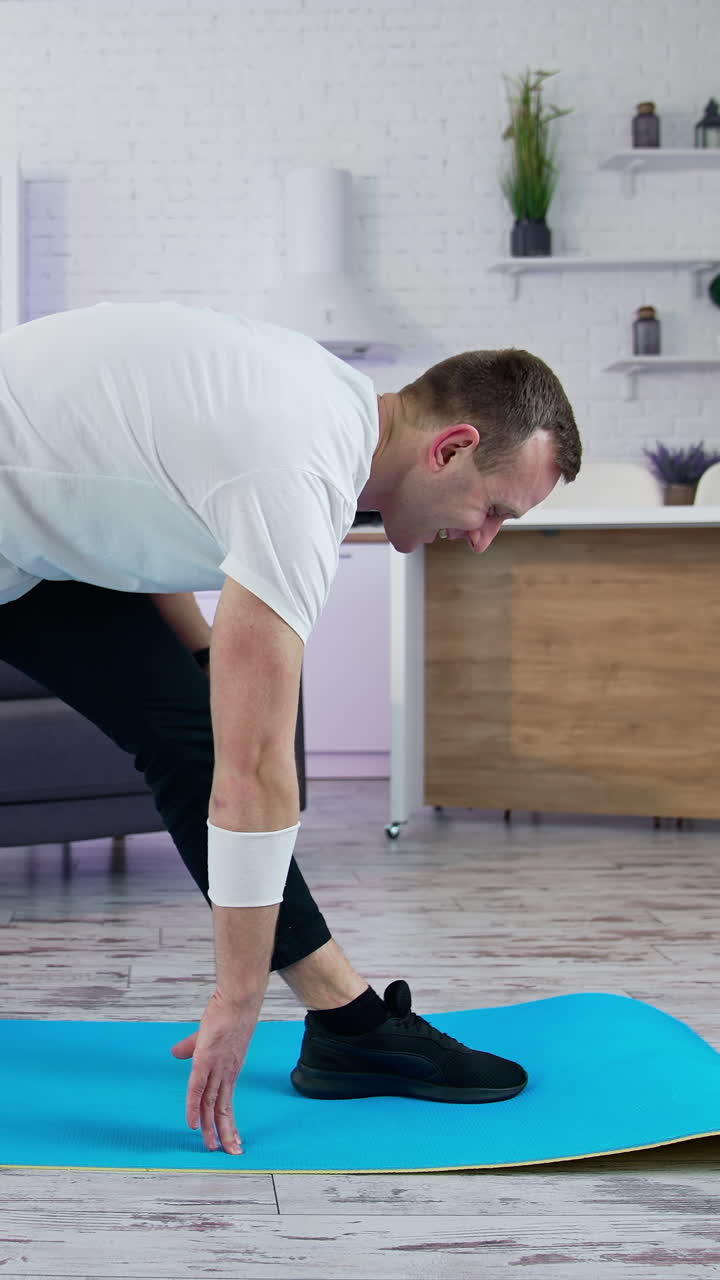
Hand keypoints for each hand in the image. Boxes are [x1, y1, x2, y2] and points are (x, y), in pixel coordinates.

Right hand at [171, 989, 255, 1154]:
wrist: (238, 999)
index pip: (225, 1102)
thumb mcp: (206, 1036)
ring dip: (210, 1128)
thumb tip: (175, 1053)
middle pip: (222, 1108)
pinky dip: (193, 1107)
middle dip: (225, 1132)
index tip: (233, 1139)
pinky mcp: (205, 1059)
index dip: (226, 1122)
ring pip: (211, 1104)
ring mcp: (216, 1067)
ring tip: (213, 1148)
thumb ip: (190, 1048)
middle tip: (230, 1153)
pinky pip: (197, 1088)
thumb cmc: (225, 1014)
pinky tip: (191, 1124)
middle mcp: (225, 1073)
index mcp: (228, 1070)